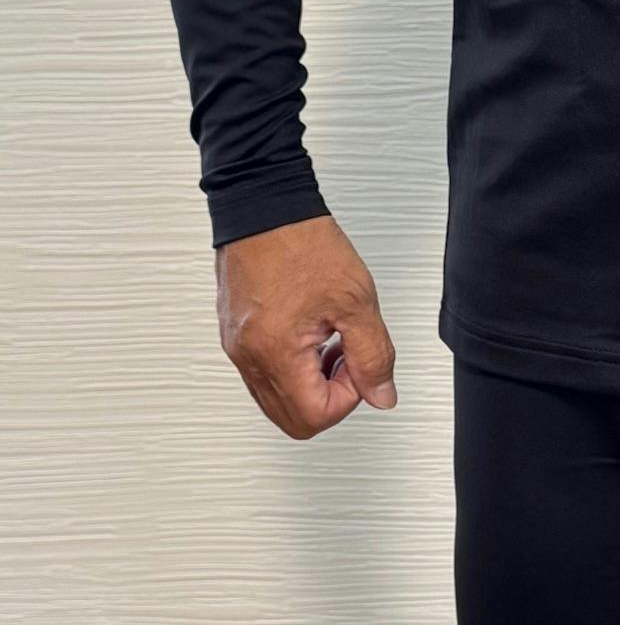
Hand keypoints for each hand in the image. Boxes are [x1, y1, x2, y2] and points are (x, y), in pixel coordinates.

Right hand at [216, 215, 397, 439]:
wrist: (264, 205)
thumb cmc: (301, 241)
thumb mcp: (357, 301)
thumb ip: (374, 356)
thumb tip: (381, 395)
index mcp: (276, 351)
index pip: (314, 417)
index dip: (348, 399)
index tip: (358, 363)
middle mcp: (248, 356)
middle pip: (292, 420)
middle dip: (329, 399)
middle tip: (347, 359)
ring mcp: (237, 347)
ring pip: (276, 400)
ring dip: (311, 384)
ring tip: (331, 343)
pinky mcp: (234, 335)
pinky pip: (264, 374)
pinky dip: (292, 368)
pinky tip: (312, 334)